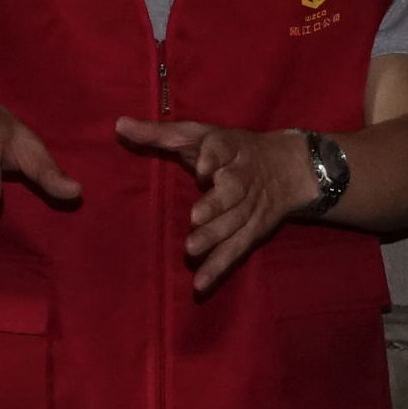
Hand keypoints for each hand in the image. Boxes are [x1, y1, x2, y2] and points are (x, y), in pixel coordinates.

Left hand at [115, 118, 316, 292]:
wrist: (288, 168)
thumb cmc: (229, 150)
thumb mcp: (198, 135)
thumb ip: (160, 133)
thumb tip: (119, 124)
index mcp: (229, 148)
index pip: (223, 150)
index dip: (214, 159)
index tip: (202, 169)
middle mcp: (242, 178)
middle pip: (232, 191)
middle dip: (216, 205)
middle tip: (196, 217)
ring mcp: (250, 208)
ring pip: (234, 224)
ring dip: (215, 238)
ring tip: (192, 250)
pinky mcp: (252, 233)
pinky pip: (236, 251)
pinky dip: (219, 267)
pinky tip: (200, 283)